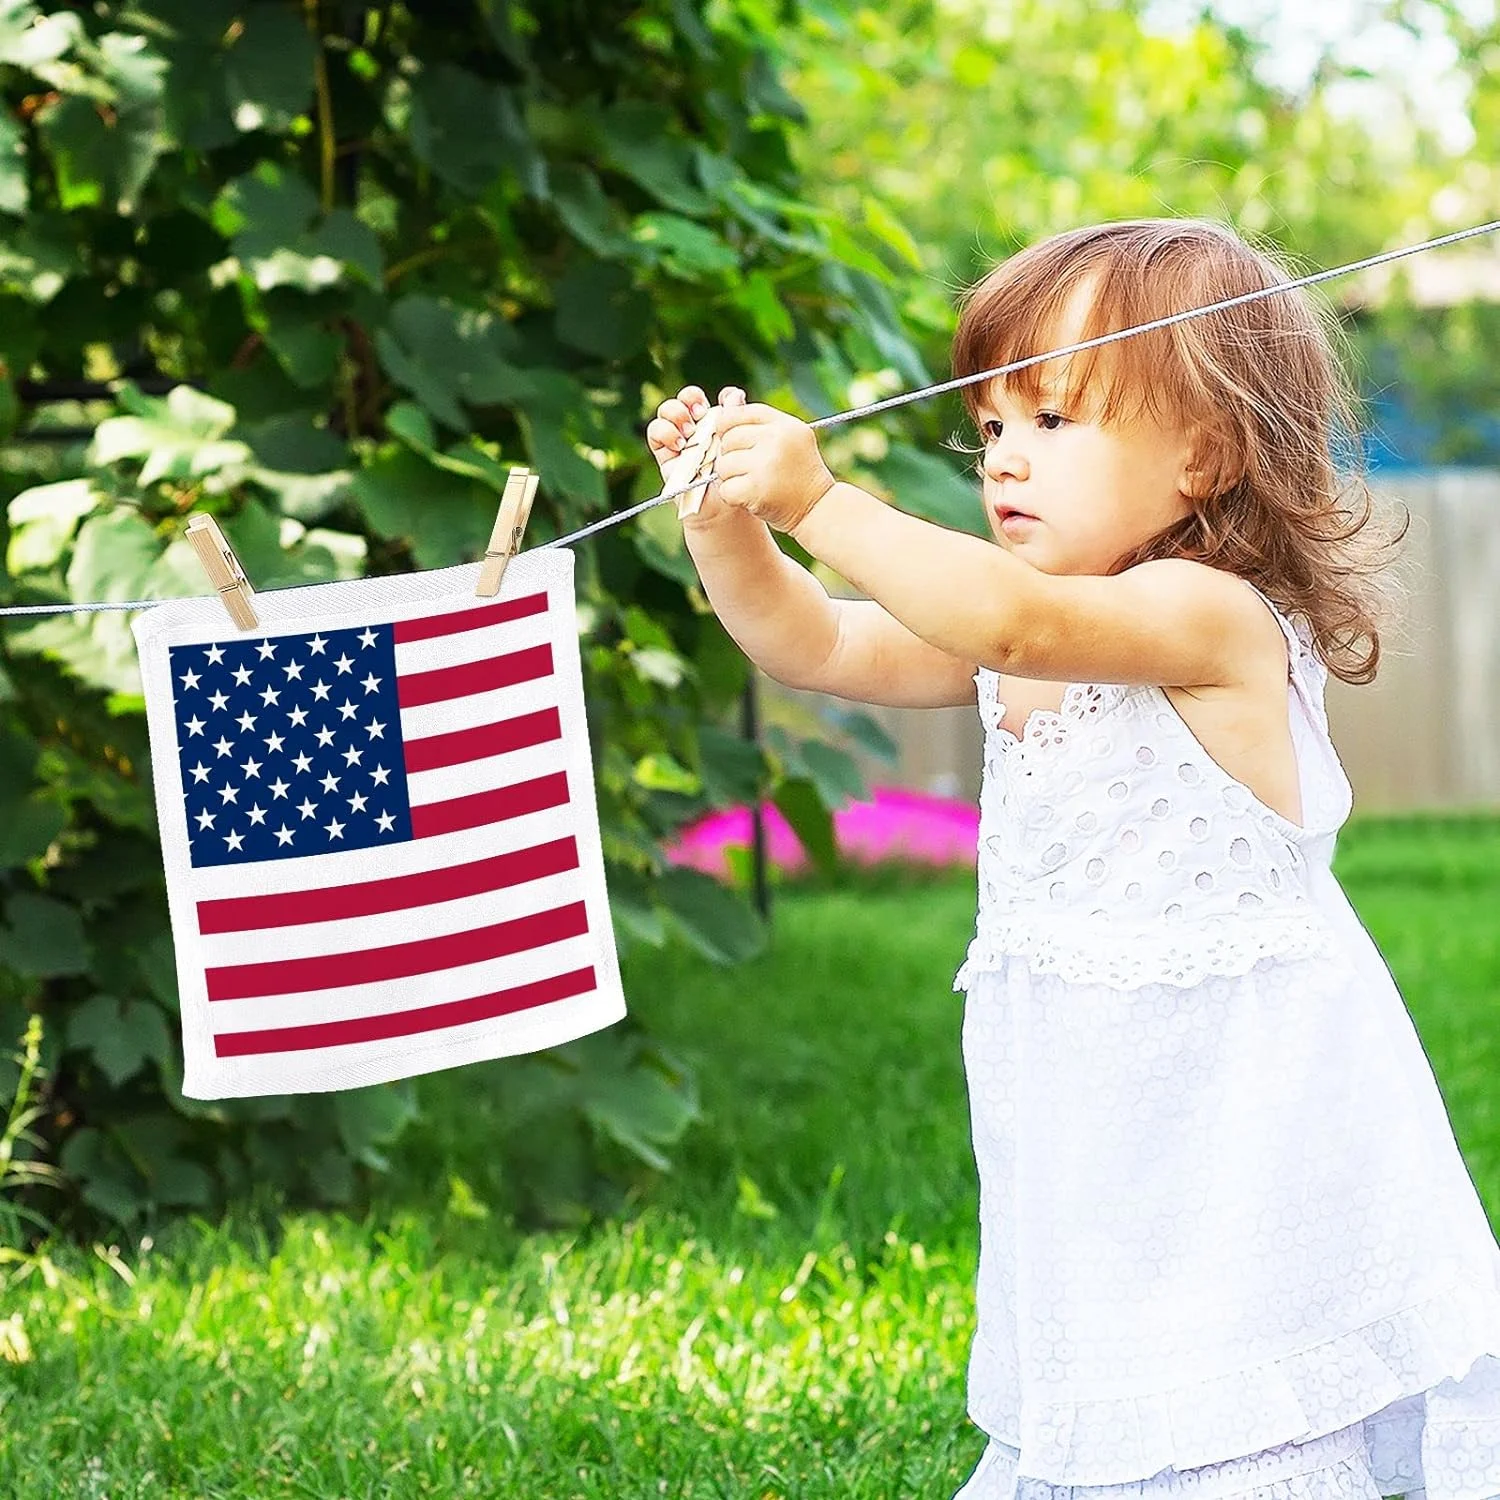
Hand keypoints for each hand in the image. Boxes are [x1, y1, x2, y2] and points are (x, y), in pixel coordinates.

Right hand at [646, 383, 745, 526]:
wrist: (725, 508)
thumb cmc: (736, 478)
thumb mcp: (740, 446)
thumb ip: (735, 420)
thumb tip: (734, 394)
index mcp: (713, 422)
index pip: (703, 397)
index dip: (709, 394)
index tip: (721, 402)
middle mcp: (694, 429)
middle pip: (684, 399)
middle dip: (689, 398)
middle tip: (700, 411)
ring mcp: (679, 440)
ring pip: (667, 411)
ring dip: (676, 413)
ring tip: (690, 431)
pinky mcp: (665, 454)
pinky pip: (655, 433)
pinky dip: (663, 431)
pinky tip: (680, 443)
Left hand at [713, 399, 837, 533]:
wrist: (818, 509)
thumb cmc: (799, 473)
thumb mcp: (789, 438)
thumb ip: (759, 421)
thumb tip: (728, 396)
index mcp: (784, 425)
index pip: (739, 414)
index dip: (728, 426)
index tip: (732, 440)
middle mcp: (776, 440)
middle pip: (728, 439)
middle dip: (730, 455)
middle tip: (748, 469)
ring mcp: (766, 465)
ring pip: (724, 465)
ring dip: (731, 478)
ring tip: (752, 483)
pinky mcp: (756, 489)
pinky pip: (726, 489)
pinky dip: (733, 496)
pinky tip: (749, 498)